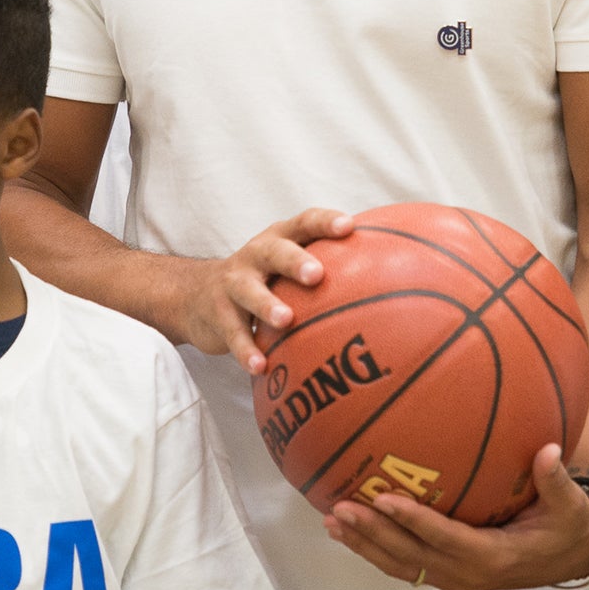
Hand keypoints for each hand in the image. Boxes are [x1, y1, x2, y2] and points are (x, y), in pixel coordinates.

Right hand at [174, 209, 351, 371]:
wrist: (194, 295)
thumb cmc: (263, 280)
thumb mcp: (286, 267)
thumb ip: (328, 269)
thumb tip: (394, 282)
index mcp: (280, 238)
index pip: (304, 222)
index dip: (325, 222)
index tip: (350, 226)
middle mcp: (256, 254)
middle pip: (275, 250)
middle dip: (295, 260)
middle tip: (317, 274)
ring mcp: (234, 283)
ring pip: (249, 291)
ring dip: (267, 305)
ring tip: (286, 321)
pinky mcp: (217, 313)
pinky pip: (233, 333)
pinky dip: (247, 350)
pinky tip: (261, 367)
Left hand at [323, 443, 588, 589]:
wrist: (569, 557)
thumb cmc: (566, 527)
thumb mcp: (568, 506)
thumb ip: (555, 480)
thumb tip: (548, 449)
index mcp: (493, 556)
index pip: (446, 538)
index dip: (416, 521)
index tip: (387, 499)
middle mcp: (467, 573)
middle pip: (411, 556)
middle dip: (375, 533)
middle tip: (343, 508)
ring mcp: (453, 576)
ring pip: (401, 565)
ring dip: (365, 544)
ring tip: (333, 521)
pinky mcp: (446, 572)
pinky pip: (405, 564)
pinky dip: (375, 548)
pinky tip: (351, 529)